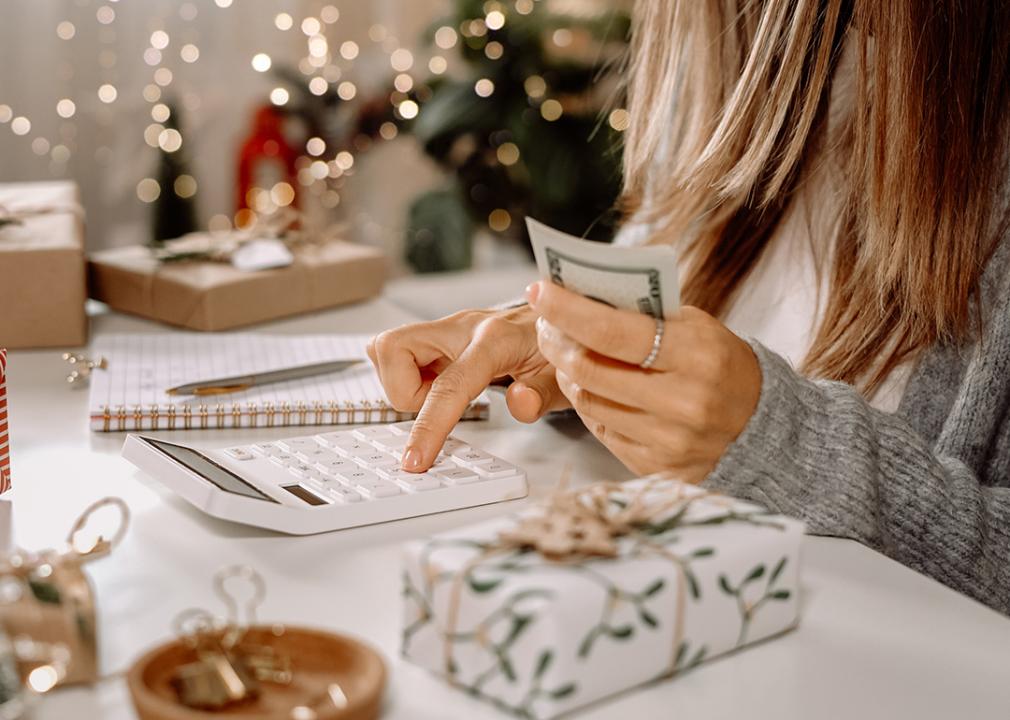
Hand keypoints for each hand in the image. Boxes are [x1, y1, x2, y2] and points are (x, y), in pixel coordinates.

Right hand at [367, 304, 569, 471]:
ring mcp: (446, 328)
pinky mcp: (436, 335)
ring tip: (440, 395)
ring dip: (403, 384)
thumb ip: (543, 393)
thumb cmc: (558, 350)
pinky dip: (405, 376)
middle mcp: (462, 327)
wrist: (557, 321)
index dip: (429, 425)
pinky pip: (397, 352)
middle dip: (400, 390)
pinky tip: (436, 385)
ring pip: (388, 349)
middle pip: (393, 347)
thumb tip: (520, 404)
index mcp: (495, 340)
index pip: (450, 384)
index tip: (416, 459)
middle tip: (434, 406)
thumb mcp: (564, 378)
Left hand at [528, 281, 760, 482]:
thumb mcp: (694, 326)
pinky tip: (593, 386)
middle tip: (546, 325)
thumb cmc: (719, 364)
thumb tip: (580, 294)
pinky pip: (600, 429)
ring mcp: (668, 440)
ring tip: (568, 354)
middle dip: (556, 343)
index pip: (613, 332)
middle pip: (590, 370)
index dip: (568, 311)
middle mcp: (683, 402)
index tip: (540, 291)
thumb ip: (643, 314)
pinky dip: (589, 403)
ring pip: (587, 402)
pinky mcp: (654, 467)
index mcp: (696, 355)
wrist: (760, 424)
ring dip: (567, 374)